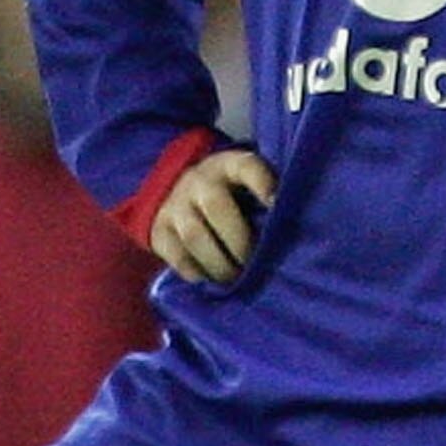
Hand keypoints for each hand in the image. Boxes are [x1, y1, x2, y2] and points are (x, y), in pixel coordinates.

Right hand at [149, 147, 278, 284]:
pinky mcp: (160, 229)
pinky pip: (177, 255)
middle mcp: (198, 180)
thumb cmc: (229, 197)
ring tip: (234, 279)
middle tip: (253, 265)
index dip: (262, 183)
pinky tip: (210, 279)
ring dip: (218, 264)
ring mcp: (174, 204)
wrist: (177, 195)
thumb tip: (285, 231)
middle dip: (239, 242)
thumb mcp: (245, 187)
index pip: (246, 167)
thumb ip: (264, 201)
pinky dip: (196, 272)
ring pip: (195, 236)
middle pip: (217, 207)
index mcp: (228, 166)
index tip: (276, 203)